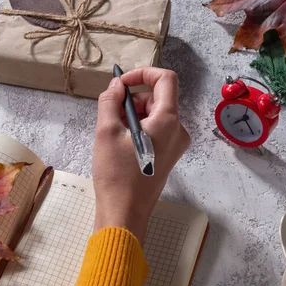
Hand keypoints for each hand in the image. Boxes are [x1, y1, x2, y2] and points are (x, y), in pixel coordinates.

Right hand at [92, 67, 189, 242]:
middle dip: (133, 99)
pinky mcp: (169, 156)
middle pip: (159, 98)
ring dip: (134, 115)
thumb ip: (110, 101)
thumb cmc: (116, 175)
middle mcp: (178, 131)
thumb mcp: (106, 132)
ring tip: (112, 131)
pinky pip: (156, 131)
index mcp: (168, 121)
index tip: (122, 82)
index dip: (142, 73)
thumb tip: (115, 86)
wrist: (124, 212)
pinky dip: (139, 129)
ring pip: (156, 115)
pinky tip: (120, 143)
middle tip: (110, 112)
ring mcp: (176, 145)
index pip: (166, 79)